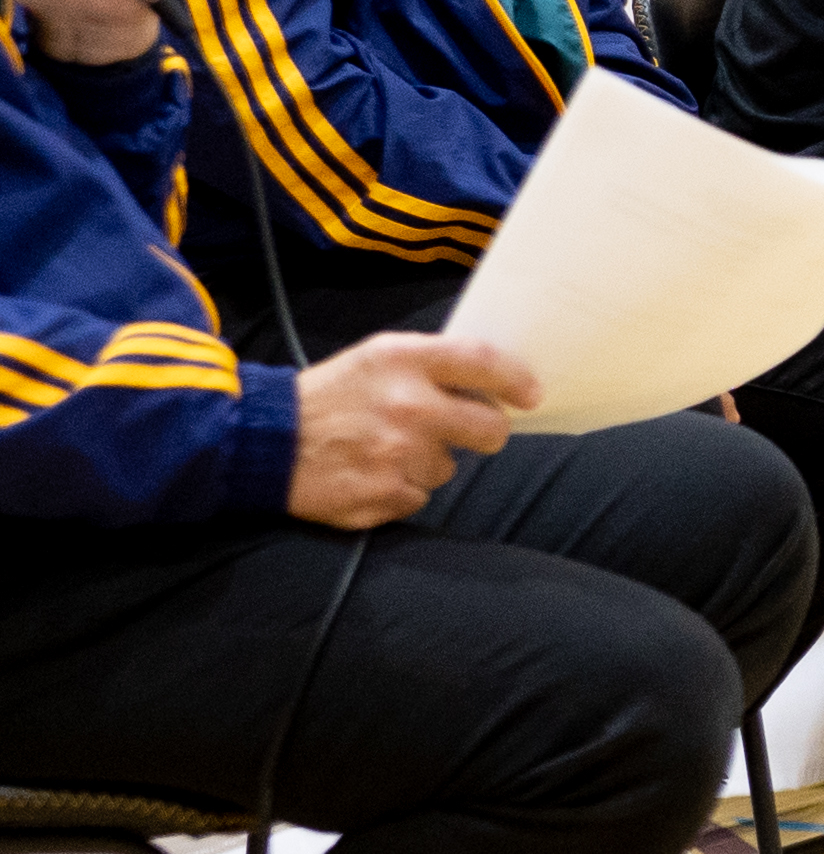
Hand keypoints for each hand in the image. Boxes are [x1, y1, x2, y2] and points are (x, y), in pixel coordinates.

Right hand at [286, 329, 534, 526]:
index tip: (530, 395)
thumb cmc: (332, 395)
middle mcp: (407, 406)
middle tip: (458, 429)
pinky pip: (418, 496)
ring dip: (428, 461)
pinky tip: (370, 472)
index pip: (485, 361)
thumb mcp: (377, 358)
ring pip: (450, 467)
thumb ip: (434, 364)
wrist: (263, 442)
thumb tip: (497, 383)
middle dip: (482, 431)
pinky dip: (401, 488)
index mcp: (404, 361)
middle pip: (490, 430)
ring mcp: (397, 455)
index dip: (517, 380)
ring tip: (385, 447)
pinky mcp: (383, 496)